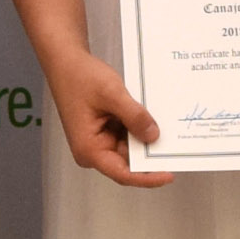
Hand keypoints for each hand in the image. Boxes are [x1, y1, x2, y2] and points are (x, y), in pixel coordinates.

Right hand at [44, 46, 173, 189]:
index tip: (168, 175)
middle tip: (174, 144)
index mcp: (89, 149)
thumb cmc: (79, 76)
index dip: (147, 178)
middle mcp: (92, 150)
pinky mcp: (104, 132)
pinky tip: (149, 116)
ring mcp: (99, 142)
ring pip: (130, 148)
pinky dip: (138, 127)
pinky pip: (127, 136)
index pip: (123, 173)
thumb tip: (154, 136)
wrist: (65, 61)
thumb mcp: (112, 94)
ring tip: (162, 124)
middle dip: (149, 153)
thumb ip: (134, 116)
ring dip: (144, 137)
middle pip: (128, 162)